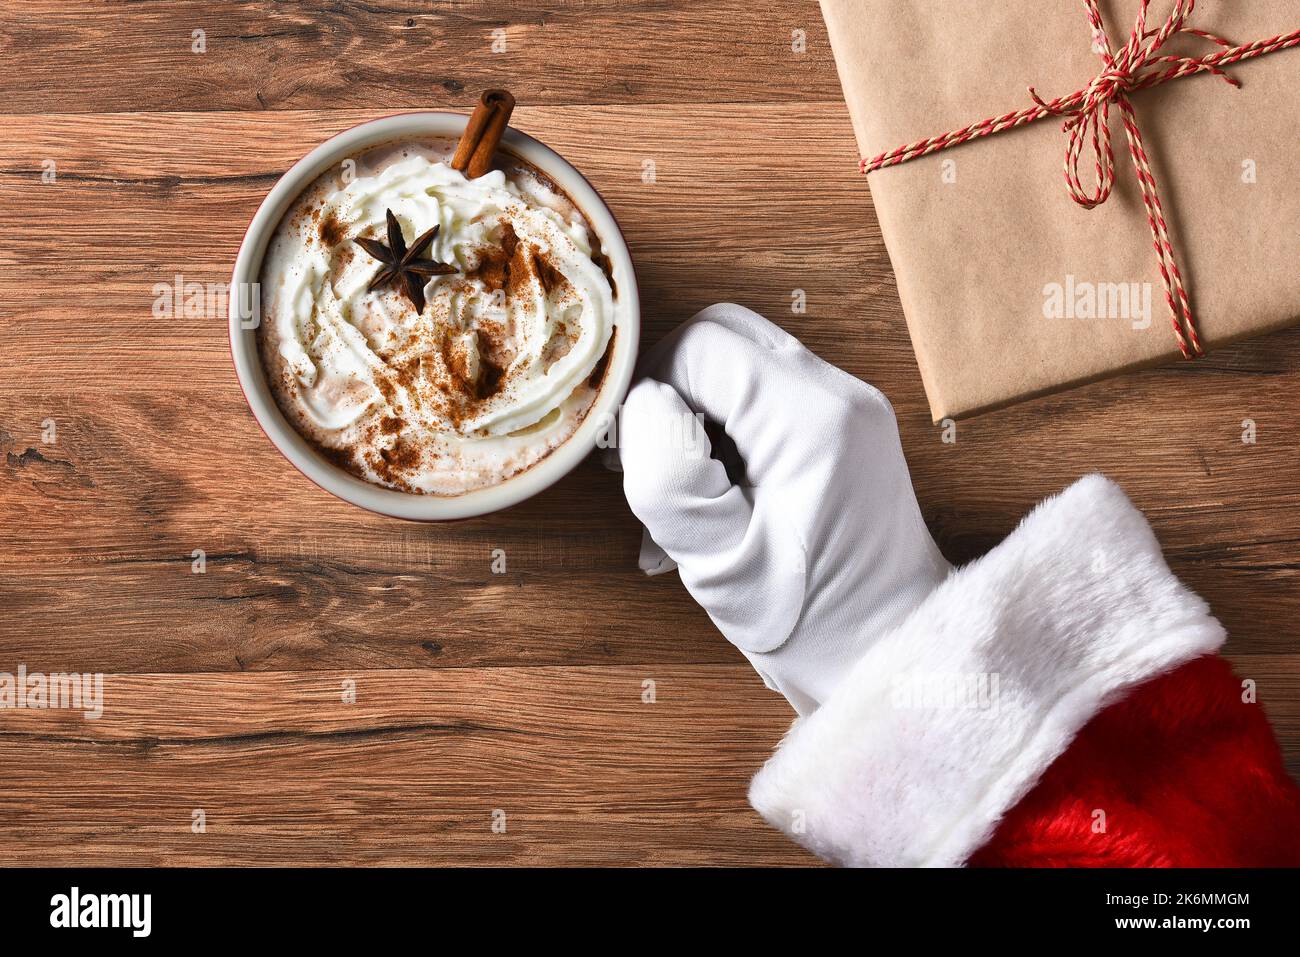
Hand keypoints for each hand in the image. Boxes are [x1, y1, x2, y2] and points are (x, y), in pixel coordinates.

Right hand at [619, 304, 950, 713]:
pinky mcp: (846, 423)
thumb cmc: (809, 622)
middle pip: (723, 333)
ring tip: (689, 489)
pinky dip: (728, 423)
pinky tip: (720, 489)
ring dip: (699, 408)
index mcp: (810, 419)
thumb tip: (646, 404)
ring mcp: (849, 404)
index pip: (700, 346)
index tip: (641, 459)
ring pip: (742, 359)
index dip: (652, 392)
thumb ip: (668, 475)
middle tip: (655, 462)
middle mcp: (839, 392)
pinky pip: (767, 390)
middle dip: (673, 387)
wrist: (891, 649)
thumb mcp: (717, 563)